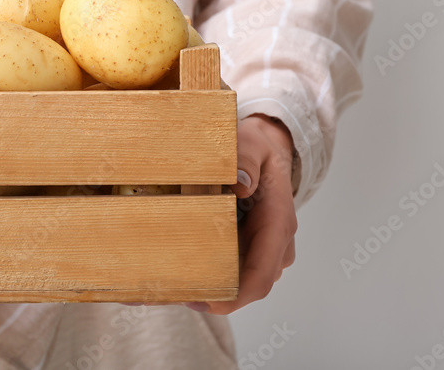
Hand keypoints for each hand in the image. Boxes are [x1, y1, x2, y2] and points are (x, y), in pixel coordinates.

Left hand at [187, 113, 297, 314]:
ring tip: (166, 287)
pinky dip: (209, 272)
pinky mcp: (248, 245)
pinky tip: (177, 270)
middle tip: (171, 295)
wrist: (266, 148)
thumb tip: (241, 185)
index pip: (262, 274)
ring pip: (238, 280)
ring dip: (209, 286)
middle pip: (247, 285)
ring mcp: (262, 247)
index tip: (208, 302)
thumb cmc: (257, 147)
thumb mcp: (251, 142)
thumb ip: (246, 158)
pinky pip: (231, 267)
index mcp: (278, 223)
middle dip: (215, 297)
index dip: (237, 296)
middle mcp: (274, 243)